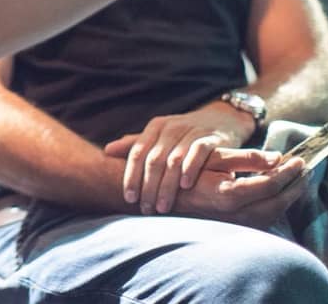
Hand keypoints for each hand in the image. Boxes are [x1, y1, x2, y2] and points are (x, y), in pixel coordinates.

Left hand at [104, 102, 259, 213]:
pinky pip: (198, 152)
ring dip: (167, 185)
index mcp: (155, 128)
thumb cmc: (183, 133)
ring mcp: (191, 131)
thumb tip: (107, 151)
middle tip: (145, 209)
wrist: (220, 118)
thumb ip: (135, 145)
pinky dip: (191, 168)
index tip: (129, 198)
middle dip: (148, 187)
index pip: (137, 153)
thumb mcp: (159, 136)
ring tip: (162, 206)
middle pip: (154, 160)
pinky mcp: (210, 138)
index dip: (131, 176)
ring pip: (174, 160)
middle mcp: (170, 127)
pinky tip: (186, 186)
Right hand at [168, 149, 308, 228]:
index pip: (269, 184)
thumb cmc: (185, 172)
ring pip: (272, 214)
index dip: (288, 172)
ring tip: (298, 180)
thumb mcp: (212, 157)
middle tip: (306, 170)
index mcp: (229, 195)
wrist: (163, 197)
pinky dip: (276, 205)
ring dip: (288, 197)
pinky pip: (264, 218)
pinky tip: (280, 193)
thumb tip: (276, 157)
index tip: (300, 159)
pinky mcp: (234, 226)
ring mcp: (235, 223)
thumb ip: (246, 158)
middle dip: (295, 186)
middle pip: (277, 203)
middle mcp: (234, 214)